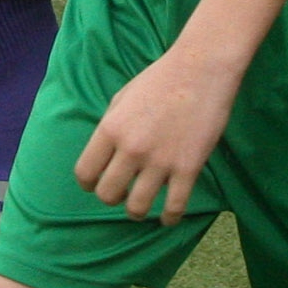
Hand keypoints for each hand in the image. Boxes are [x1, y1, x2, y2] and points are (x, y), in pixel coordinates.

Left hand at [75, 47, 240, 223]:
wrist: (201, 69)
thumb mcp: (121, 98)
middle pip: (107, 195)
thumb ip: (110, 127)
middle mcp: (131, 149)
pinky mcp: (188, 168)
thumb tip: (104, 155)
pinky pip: (175, 207)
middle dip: (112, 198)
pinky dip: (169, 218)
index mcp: (110, 129)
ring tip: (141, 208)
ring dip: (136, 212)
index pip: (85, 173)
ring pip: (137, 208)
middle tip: (122, 193)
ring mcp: (160, 161)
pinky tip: (168, 217)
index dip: (88, 183)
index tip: (96, 184)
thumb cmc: (160, 79)